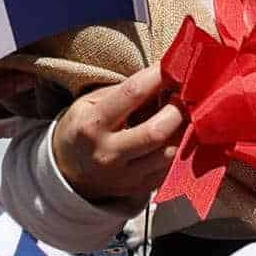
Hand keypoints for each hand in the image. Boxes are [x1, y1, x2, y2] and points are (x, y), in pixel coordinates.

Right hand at [46, 60, 184, 204]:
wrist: (67, 173)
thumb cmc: (83, 128)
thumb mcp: (89, 103)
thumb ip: (123, 92)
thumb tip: (163, 79)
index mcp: (93, 124)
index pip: (132, 93)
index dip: (158, 76)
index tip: (174, 66)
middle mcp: (108, 152)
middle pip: (155, 132)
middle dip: (178, 110)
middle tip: (187, 96)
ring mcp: (125, 176)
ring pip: (168, 154)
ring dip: (184, 132)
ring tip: (188, 116)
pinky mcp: (139, 189)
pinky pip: (170, 170)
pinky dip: (180, 150)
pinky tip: (180, 135)